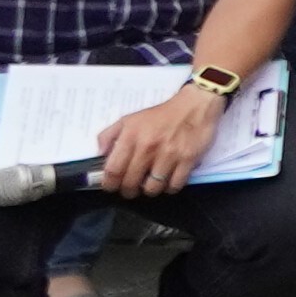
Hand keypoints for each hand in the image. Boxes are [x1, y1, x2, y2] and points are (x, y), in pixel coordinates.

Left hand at [87, 83, 222, 201]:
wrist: (195, 105)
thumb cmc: (162, 114)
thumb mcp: (130, 119)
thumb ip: (109, 135)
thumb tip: (100, 154)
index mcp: (131, 137)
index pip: (113, 170)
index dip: (109, 184)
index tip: (111, 187)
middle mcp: (148, 147)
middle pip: (131, 183)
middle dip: (128, 191)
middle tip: (131, 189)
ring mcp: (169, 155)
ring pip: (153, 188)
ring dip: (150, 190)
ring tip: (151, 185)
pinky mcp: (188, 159)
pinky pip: (175, 185)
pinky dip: (170, 188)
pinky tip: (168, 182)